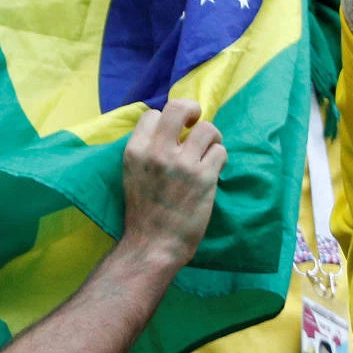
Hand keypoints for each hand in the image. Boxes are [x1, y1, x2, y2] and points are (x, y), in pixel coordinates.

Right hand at [117, 96, 223, 263]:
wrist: (154, 244)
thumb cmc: (143, 212)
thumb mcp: (132, 174)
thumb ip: (146, 151)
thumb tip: (170, 132)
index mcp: (135, 150)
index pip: (153, 114)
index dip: (165, 121)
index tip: (172, 134)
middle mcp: (157, 151)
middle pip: (180, 107)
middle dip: (192, 109)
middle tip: (196, 122)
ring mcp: (182, 163)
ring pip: (208, 129)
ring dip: (212, 138)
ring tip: (208, 150)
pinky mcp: (204, 177)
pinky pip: (220, 151)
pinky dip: (219, 158)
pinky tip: (213, 169)